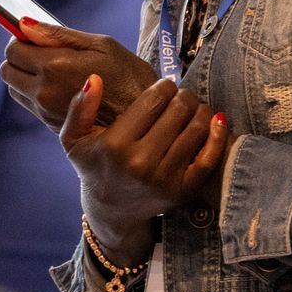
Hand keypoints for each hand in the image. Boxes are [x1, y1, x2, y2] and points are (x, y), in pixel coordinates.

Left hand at [0, 20, 158, 128]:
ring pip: (14, 88)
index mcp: (55, 67)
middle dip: (19, 57)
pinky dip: (35, 91)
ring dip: (25, 76)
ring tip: (53, 70)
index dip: (20, 38)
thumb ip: (58, 34)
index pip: (13, 49)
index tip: (35, 36)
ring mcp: (46, 112)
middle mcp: (44, 92)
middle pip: (7, 71)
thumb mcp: (101, 44)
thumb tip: (24, 24)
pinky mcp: (51, 125)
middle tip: (42, 51)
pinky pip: (29, 104)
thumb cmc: (129, 77)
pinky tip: (61, 86)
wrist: (146, 122)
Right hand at [61, 74, 228, 265]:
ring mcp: (164, 178)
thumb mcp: (73, 139)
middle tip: (180, 97)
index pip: (154, 99)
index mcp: (115, 145)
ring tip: (194, 108)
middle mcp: (141, 162)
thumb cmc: (94, 167)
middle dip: (184, 95)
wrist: (112, 212)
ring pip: (197, 128)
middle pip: (179, 109)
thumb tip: (96, 79)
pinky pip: (209, 158)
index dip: (164, 86)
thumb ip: (79, 108)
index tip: (164, 87)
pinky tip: (215, 120)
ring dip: (201, 110)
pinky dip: (217, 135)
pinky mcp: (183, 190)